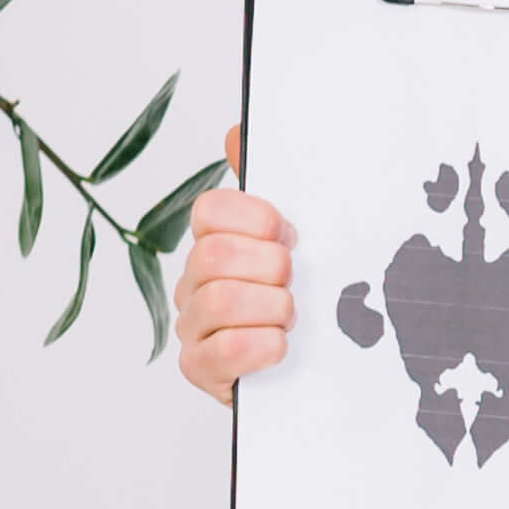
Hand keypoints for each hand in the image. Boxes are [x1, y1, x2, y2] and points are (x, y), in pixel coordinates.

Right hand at [176, 126, 288, 402]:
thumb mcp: (306, 243)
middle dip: (271, 268)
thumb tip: (238, 132)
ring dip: (271, 309)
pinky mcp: (199, 370)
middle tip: (295, 284)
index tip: (290, 236)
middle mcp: (193, 280)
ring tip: (290, 319)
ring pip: (220, 300)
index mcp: (215, 242)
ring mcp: (192, 326)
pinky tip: (280, 347)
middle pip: (215, 255)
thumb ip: (277, 190)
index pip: (211, 210)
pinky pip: (222, 351)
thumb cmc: (309, 305)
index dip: (258, 220)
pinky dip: (261, 347)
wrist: (316, 376)